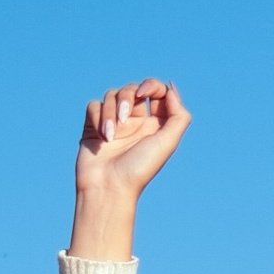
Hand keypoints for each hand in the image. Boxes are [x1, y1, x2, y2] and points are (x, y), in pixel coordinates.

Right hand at [69, 82, 189, 261]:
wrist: (108, 187)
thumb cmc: (139, 168)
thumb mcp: (168, 143)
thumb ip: (179, 116)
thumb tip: (171, 89)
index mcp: (155, 124)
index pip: (157, 91)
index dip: (152, 85)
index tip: (145, 93)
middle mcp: (136, 122)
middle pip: (132, 89)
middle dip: (127, 96)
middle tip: (125, 115)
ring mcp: (114, 123)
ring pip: (111, 95)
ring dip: (110, 112)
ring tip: (110, 135)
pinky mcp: (94, 126)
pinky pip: (94, 105)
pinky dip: (97, 117)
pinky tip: (101, 136)